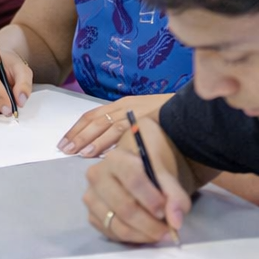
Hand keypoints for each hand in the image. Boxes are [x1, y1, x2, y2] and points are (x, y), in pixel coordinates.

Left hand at [58, 93, 173, 156]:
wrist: (194, 108)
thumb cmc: (169, 115)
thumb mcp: (143, 117)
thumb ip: (125, 129)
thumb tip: (104, 148)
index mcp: (122, 104)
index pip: (93, 115)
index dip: (77, 129)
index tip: (64, 142)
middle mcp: (126, 106)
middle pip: (96, 120)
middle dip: (79, 135)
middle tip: (65, 150)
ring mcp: (137, 112)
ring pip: (108, 126)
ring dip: (93, 140)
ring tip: (80, 154)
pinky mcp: (148, 119)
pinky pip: (126, 131)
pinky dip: (113, 142)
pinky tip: (104, 154)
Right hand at [82, 116, 190, 244]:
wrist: (135, 172)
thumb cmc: (149, 170)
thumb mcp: (165, 175)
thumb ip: (174, 196)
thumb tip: (175, 222)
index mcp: (115, 158)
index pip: (133, 180)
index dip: (151, 199)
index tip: (166, 212)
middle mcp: (97, 176)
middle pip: (125, 207)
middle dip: (150, 224)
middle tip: (168, 231)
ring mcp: (91, 197)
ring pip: (118, 225)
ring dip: (143, 235)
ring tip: (160, 234)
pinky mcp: (92, 216)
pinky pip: (113, 234)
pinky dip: (133, 238)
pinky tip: (145, 233)